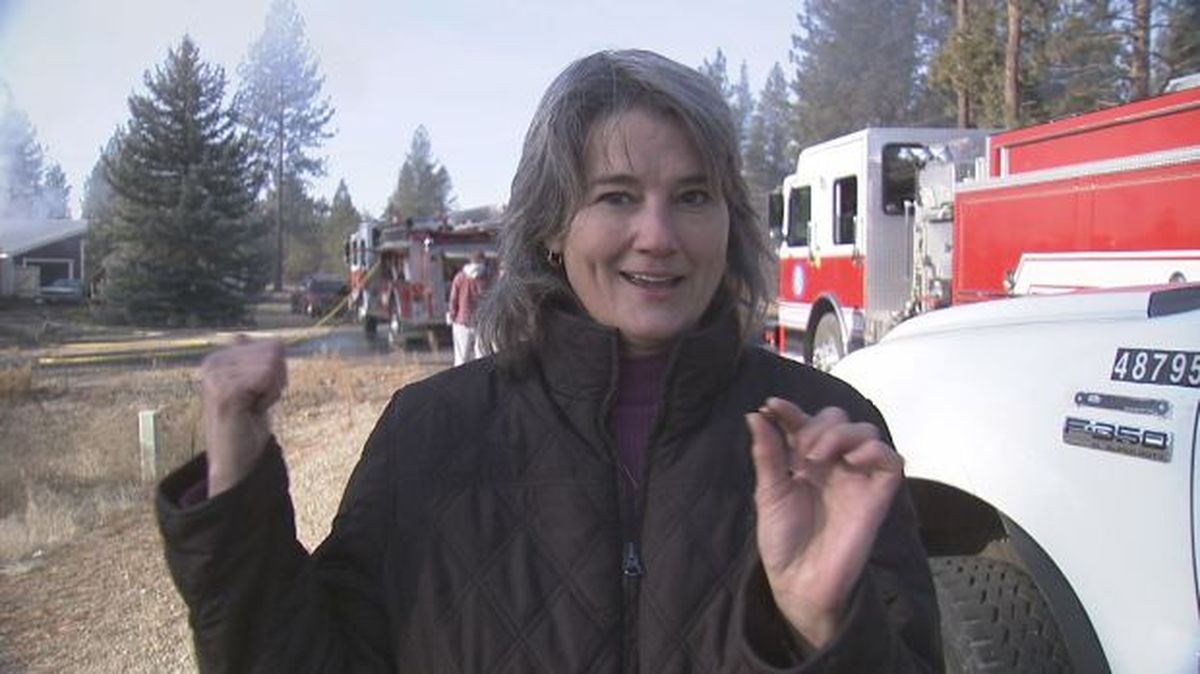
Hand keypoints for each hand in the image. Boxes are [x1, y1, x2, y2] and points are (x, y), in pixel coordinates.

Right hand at [199, 336, 286, 495]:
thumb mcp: (253, 385)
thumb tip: (242, 335)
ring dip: (272, 390)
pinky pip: (266, 377)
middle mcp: (212, 362)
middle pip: (274, 351)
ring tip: (253, 407)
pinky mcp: (224, 391)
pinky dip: (269, 396)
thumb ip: (251, 359)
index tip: (260, 393)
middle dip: (276, 379)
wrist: (235, 460)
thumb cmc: (247, 423)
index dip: (278, 372)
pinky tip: (253, 410)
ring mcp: (216, 376)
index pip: (273, 345)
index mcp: (218, 358)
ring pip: (271, 364)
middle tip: (257, 402)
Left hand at [744, 398, 903, 649]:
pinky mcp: (878, 494)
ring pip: (866, 432)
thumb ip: (768, 453)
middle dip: (818, 425)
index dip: (790, 410)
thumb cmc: (782, 540)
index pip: (805, 423)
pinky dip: (875, 450)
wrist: (799, 580)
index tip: (771, 406)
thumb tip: (755, 415)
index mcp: (805, 462)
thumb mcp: (769, 493)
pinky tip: (851, 460)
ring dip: (841, 434)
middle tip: (802, 452)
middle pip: (839, 419)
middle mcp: (833, 465)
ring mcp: (857, 477)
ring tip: (818, 458)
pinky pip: (892, 460)